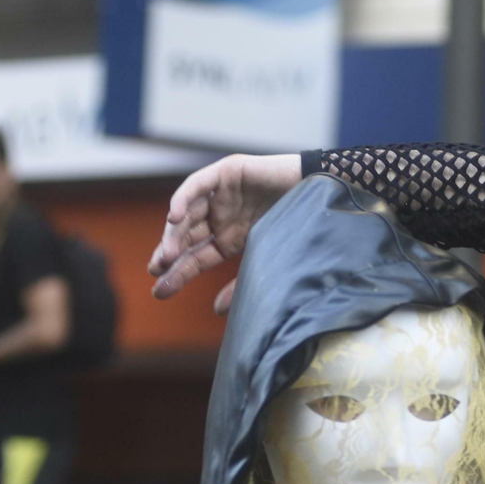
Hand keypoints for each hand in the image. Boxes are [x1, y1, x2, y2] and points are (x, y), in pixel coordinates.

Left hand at [148, 153, 304, 313]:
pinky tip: (174, 217)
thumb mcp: (266, 263)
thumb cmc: (304, 230)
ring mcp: (223, 195)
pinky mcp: (228, 173)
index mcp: (230, 239)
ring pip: (188, 213)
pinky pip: (198, 185)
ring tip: (167, 253)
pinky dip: (184, 198)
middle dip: (170, 253)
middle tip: (157, 270)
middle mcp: (222, 217)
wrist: (327, 197)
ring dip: (174, 232)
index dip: (178, 273)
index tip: (160, 291)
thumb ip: (240, 284)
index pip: (196, 258)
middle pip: (186, 237)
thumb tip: (216, 310)